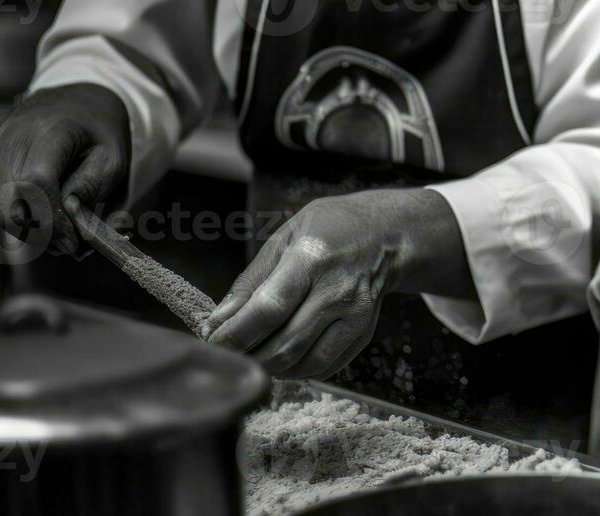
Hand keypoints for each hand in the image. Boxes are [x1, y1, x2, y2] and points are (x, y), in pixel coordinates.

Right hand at [0, 84, 130, 256]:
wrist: (72, 98)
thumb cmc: (98, 127)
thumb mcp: (113, 155)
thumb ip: (92, 188)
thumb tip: (70, 221)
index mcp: (47, 130)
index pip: (37, 184)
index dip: (53, 220)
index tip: (75, 241)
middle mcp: (10, 141)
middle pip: (10, 206)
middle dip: (42, 235)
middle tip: (72, 244)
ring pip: (1, 213)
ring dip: (33, 232)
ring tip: (66, 232)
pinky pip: (0, 204)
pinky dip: (24, 220)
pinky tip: (50, 217)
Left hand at [204, 189, 464, 378]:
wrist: (386, 235)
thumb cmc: (329, 229)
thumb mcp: (285, 237)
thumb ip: (251, 280)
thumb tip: (218, 321)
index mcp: (312, 258)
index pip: (268, 308)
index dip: (236, 334)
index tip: (212, 342)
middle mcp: (338, 291)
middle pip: (284, 345)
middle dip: (247, 357)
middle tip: (228, 353)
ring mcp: (355, 316)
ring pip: (303, 364)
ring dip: (270, 368)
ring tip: (253, 354)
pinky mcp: (363, 334)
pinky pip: (324, 368)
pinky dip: (296, 370)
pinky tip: (282, 355)